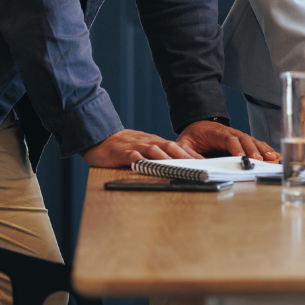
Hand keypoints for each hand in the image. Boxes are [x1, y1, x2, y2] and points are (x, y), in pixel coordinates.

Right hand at [80, 129, 202, 167]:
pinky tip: (148, 166)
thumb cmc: (122, 147)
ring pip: (154, 151)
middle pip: (169, 147)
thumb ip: (157, 154)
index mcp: (154, 142)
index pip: (177, 146)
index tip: (205, 162)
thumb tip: (177, 163)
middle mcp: (147, 142)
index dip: (191, 154)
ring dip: (167, 158)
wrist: (99, 137)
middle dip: (185, 156)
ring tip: (179, 167)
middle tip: (198, 165)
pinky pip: (132, 157)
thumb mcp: (143, 148)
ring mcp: (135, 146)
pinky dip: (141, 161)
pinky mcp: (121, 153)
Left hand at [176, 120, 279, 160]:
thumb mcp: (184, 143)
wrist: (198, 123)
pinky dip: (264, 147)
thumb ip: (186, 152)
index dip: (236, 148)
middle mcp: (229, 132)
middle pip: (243, 139)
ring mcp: (237, 134)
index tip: (241, 157)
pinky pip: (254, 142)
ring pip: (251, 140)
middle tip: (259, 160)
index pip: (228, 139)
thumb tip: (191, 163)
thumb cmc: (193, 135)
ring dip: (261, 148)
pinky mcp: (242, 140)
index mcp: (215, 133)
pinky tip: (273, 154)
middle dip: (252, 150)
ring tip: (271, 157)